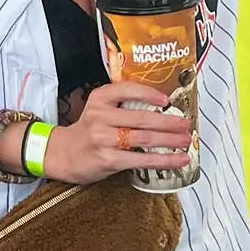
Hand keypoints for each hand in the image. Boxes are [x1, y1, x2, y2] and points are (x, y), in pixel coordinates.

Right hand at [43, 83, 193, 185]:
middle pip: (141, 117)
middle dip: (168, 121)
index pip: (126, 90)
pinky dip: (163, 161)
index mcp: (100, 98)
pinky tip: (178, 160)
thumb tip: (162, 108)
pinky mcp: (108, 160)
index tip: (166, 99)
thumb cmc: (89, 130)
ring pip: (144, 139)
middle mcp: (100, 116)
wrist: (64, 154)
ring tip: (185, 141)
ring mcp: (103, 139)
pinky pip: (141, 160)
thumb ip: (123, 105)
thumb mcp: (99, 109)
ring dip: (169, 140)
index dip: (148, 93)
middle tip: (186, 123)